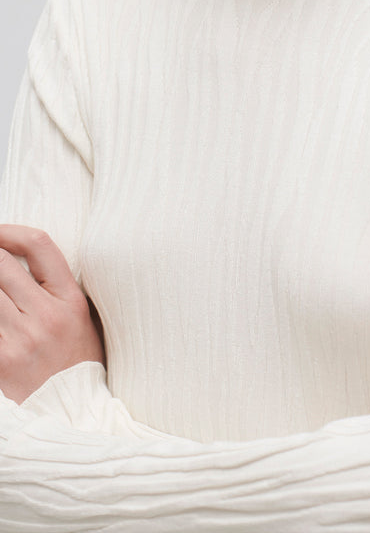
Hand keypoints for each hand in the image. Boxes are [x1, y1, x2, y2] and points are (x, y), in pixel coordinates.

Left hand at [0, 225, 104, 403]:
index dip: (10, 231)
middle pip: (1, 264)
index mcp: (70, 301)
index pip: (39, 245)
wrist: (74, 416)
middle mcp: (45, 317)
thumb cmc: (77, 365)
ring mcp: (19, 341)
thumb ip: (57, 288)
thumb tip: (20, 259)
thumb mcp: (82, 318)